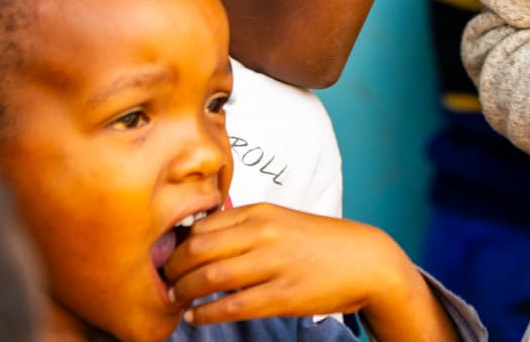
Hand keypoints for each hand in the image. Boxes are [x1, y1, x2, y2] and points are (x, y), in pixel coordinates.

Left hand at [168, 204, 453, 339]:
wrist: (365, 260)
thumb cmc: (319, 242)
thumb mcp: (281, 220)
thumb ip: (243, 227)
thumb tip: (197, 241)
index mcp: (262, 212)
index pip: (201, 225)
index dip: (175, 244)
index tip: (165, 257)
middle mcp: (265, 234)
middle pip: (198, 250)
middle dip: (172, 269)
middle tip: (164, 281)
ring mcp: (274, 265)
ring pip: (209, 278)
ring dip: (184, 292)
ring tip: (176, 299)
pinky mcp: (283, 295)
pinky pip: (231, 306)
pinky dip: (205, 314)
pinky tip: (196, 316)